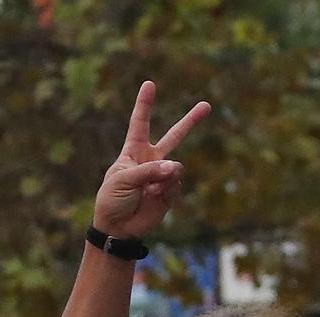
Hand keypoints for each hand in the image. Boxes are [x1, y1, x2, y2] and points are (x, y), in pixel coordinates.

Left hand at [91, 82, 210, 240]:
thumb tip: (175, 168)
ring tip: (150, 190)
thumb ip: (149, 170)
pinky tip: (154, 198)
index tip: (149, 84)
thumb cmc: (112, 201)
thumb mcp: (122, 180)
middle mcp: (150, 160)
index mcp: (133, 152)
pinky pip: (176, 184)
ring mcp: (161, 176)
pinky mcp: (169, 192)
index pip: (139, 123)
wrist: (117, 229)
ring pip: (176, 166)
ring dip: (165, 176)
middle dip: (190, 121)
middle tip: (207, 106)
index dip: (144, 104)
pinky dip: (166, 190)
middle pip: (174, 136)